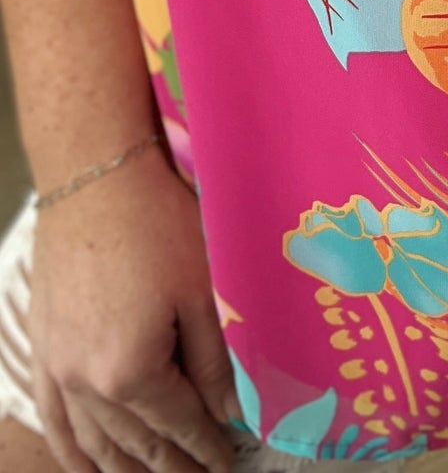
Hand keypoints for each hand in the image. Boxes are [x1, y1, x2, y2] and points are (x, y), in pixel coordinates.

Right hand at [27, 147, 239, 472]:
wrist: (94, 178)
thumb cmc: (157, 223)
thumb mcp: (201, 290)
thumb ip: (215, 359)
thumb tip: (229, 411)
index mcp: (132, 372)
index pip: (180, 426)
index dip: (207, 449)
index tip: (227, 464)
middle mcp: (87, 384)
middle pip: (138, 442)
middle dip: (172, 466)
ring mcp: (57, 371)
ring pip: (95, 443)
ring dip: (126, 468)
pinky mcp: (42, 351)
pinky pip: (54, 421)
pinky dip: (74, 451)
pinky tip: (88, 468)